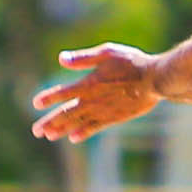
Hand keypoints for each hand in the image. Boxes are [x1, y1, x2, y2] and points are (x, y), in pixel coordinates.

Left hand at [31, 43, 160, 143]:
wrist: (156, 79)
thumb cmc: (133, 62)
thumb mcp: (107, 53)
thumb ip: (83, 58)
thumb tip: (61, 59)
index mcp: (89, 83)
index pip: (62, 93)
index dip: (48, 98)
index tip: (35, 103)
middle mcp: (93, 100)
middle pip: (66, 113)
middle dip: (50, 122)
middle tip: (36, 131)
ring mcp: (104, 111)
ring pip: (78, 123)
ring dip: (62, 129)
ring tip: (49, 135)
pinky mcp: (115, 118)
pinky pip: (95, 127)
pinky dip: (84, 133)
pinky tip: (74, 138)